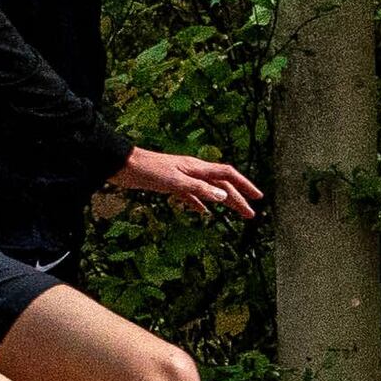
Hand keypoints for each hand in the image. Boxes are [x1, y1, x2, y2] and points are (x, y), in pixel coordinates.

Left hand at [110, 148, 263, 220]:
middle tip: (250, 215)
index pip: (228, 175)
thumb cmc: (148, 170)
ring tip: (235, 213)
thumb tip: (224, 197)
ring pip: (209, 190)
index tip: (258, 197)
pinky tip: (204, 212)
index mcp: (197, 168)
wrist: (123, 165)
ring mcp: (183, 177)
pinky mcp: (171, 184)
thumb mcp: (175, 181)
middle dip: (238, 199)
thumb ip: (199, 190)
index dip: (244, 185)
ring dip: (224, 202)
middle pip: (222, 185)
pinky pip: (192, 195)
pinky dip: (201, 203)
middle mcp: (194, 171)